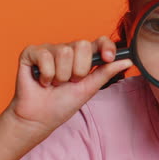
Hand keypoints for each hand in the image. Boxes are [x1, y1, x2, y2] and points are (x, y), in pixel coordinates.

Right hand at [8, 36, 132, 135]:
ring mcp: (49, 50)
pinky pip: (45, 56)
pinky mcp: (31, 53)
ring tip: (55, 84)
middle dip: (79, 70)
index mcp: (82, 57)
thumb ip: (106, 73)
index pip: (98, 41)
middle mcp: (67, 50)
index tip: (108, 58)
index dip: (105, 46)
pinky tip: (42, 81)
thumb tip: (127, 60)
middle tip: (70, 82)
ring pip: (64, 52)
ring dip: (61, 76)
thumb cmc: (62, 104)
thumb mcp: (89, 89)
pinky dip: (46, 75)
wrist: (40, 118)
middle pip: (82, 45)